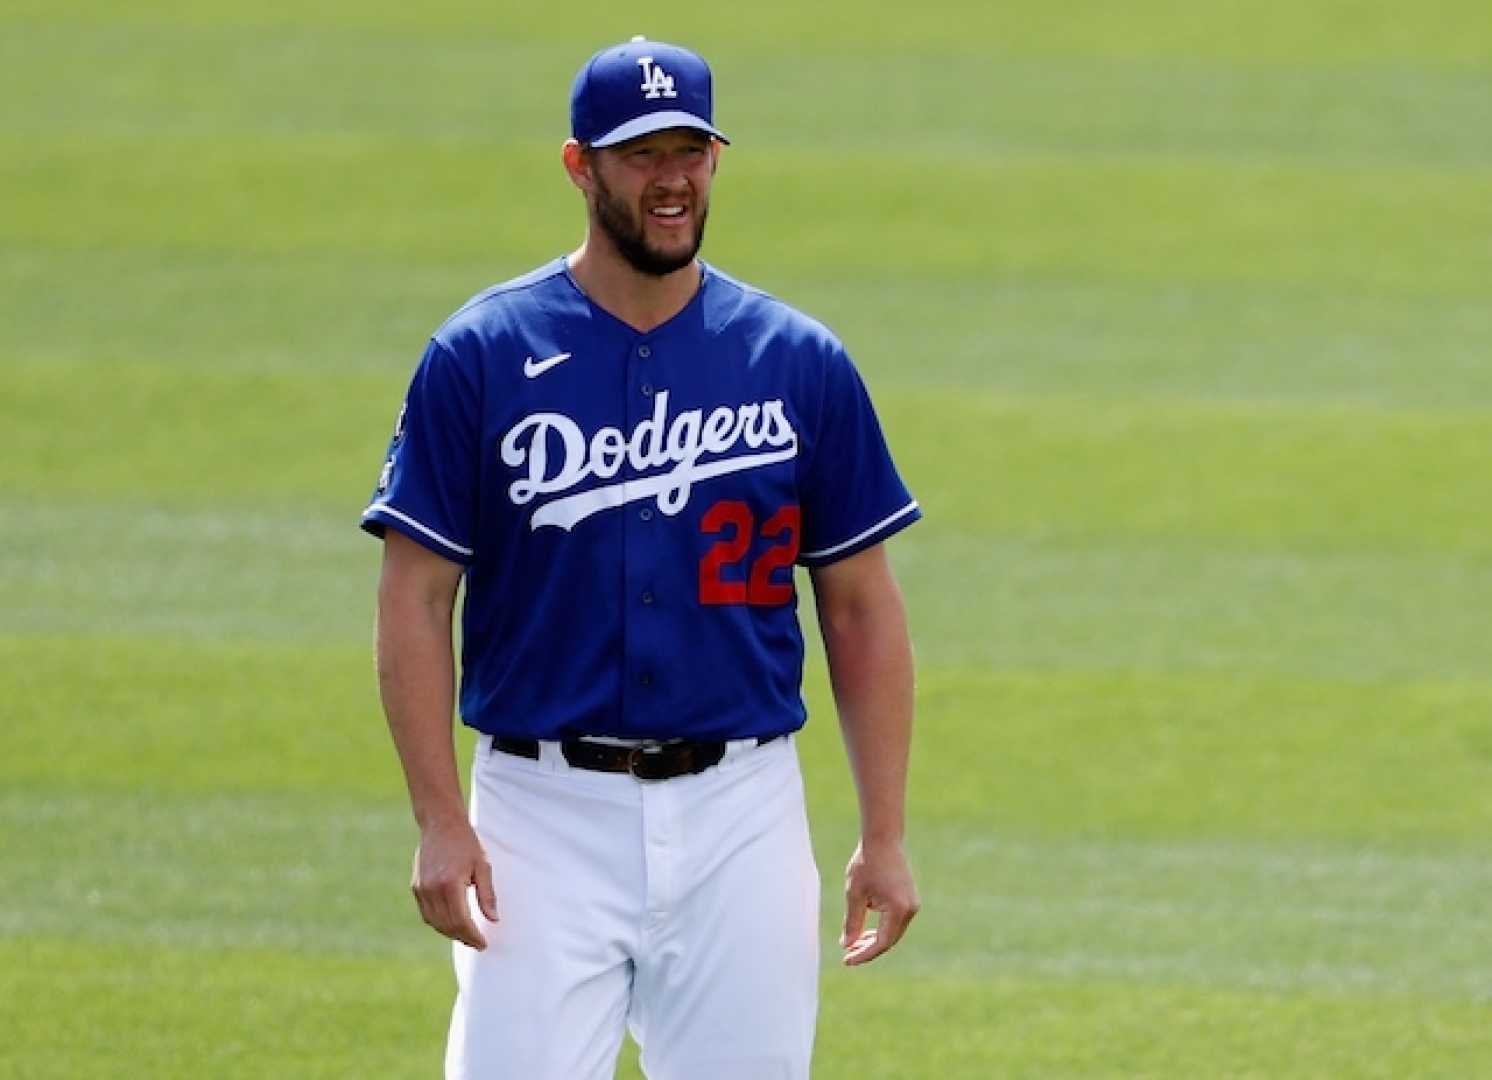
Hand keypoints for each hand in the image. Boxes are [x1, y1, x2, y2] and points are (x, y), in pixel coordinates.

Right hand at [411, 817, 497, 949]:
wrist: (440, 824)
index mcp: (450, 884)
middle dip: (463, 938)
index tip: (483, 944)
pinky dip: (439, 923)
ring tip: (466, 936)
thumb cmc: (466, 843)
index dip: (473, 936)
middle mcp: (432, 890)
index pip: (461, 921)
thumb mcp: (483, 866)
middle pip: (447, 925)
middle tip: (477, 943)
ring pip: (435, 923)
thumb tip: (494, 919)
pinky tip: (451, 923)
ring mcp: (421, 889)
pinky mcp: (416, 887)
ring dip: (450, 933)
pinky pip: (427, 914)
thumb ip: (487, 895)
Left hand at [840, 837, 919, 965]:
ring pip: (893, 932)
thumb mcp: (854, 894)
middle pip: (889, 940)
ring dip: (874, 939)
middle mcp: (910, 909)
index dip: (864, 954)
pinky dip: (881, 928)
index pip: (882, 943)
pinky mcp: (910, 899)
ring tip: (853, 944)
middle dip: (868, 949)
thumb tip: (847, 946)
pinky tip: (865, 930)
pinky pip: (896, 922)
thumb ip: (852, 922)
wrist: (883, 839)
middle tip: (847, 955)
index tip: (846, 960)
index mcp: (898, 909)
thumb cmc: (866, 864)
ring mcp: (912, 904)